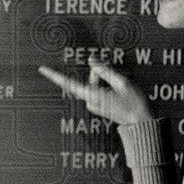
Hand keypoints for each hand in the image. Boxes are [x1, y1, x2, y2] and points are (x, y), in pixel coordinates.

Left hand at [38, 60, 152, 125]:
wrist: (142, 122)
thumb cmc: (134, 103)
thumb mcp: (122, 82)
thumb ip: (105, 70)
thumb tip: (91, 61)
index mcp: (93, 96)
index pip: (69, 83)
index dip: (55, 75)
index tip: (42, 69)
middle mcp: (91, 101)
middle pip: (89, 79)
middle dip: (100, 73)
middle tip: (119, 76)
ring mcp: (95, 105)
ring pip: (95, 84)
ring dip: (106, 80)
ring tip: (124, 84)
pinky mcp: (100, 106)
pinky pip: (98, 91)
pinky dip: (107, 86)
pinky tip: (121, 90)